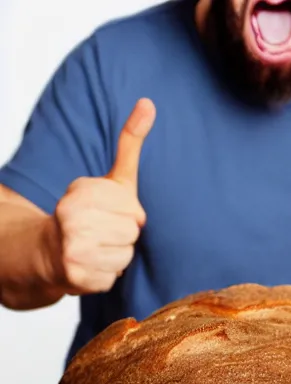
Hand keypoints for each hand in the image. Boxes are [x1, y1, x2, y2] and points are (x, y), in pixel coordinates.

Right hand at [46, 98, 156, 293]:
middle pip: (132, 234)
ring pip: (125, 257)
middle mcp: (72, 220)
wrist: (47, 251)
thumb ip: (129, 142)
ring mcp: (72, 250)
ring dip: (116, 256)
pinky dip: (106, 275)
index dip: (127, 216)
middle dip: (123, 236)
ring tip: (96, 249)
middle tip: (101, 233)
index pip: (135, 213)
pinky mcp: (75, 278)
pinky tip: (89, 265)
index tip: (107, 213)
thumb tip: (149, 103)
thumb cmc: (88, 213)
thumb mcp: (110, 177)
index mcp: (81, 193)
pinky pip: (114, 278)